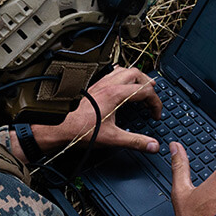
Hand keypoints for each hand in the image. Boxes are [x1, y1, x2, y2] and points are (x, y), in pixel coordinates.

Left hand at [32, 66, 162, 153]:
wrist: (59, 126)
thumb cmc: (80, 130)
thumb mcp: (112, 138)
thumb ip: (135, 142)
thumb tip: (152, 145)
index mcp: (116, 94)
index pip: (145, 91)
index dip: (155, 103)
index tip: (156, 114)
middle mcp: (108, 85)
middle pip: (137, 74)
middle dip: (149, 85)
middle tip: (154, 97)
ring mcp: (100, 84)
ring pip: (124, 70)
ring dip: (136, 77)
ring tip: (142, 86)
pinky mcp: (93, 87)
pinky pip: (112, 73)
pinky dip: (122, 76)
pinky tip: (121, 84)